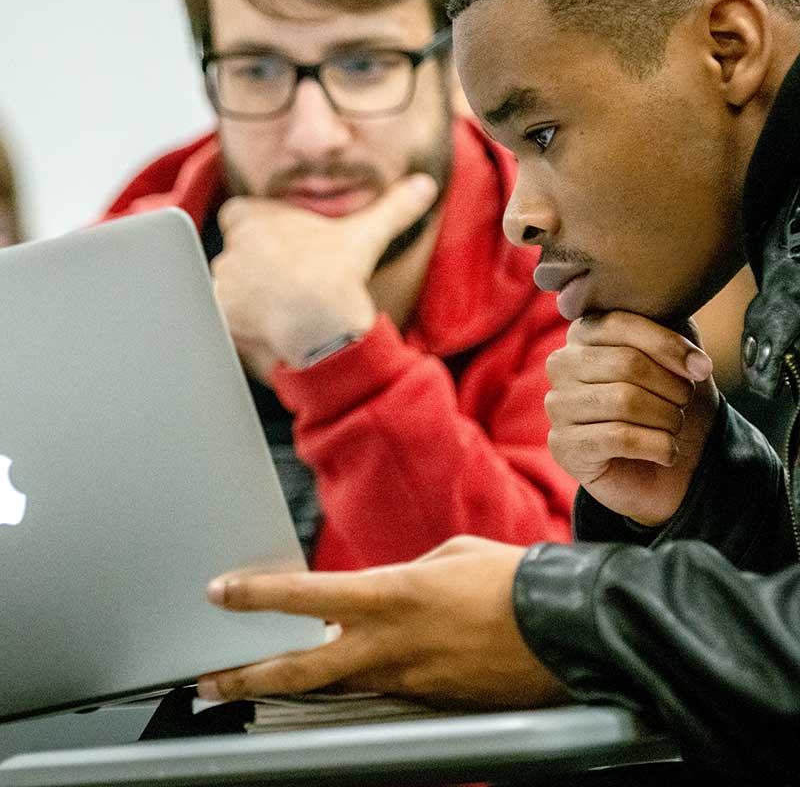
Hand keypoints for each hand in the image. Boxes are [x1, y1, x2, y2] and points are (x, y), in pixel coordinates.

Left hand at [196, 536, 568, 707]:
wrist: (562, 628)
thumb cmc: (507, 578)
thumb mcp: (447, 555)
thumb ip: (399, 576)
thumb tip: (375, 597)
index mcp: (391, 593)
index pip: (305, 597)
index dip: (256, 595)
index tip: (220, 592)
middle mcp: (390, 643)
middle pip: (302, 671)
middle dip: (249, 678)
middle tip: (209, 683)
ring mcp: (407, 679)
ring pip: (337, 685)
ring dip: (299, 680)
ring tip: (262, 676)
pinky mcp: (427, 701)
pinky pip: (379, 689)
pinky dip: (358, 678)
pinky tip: (352, 666)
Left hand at [212, 173, 436, 369]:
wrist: (321, 323)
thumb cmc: (340, 275)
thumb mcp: (367, 233)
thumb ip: (393, 207)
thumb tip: (425, 185)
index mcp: (256, 217)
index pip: (238, 215)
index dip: (258, 230)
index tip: (281, 249)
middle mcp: (231, 245)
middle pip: (235, 253)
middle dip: (255, 267)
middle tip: (289, 284)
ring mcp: (223, 280)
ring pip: (229, 285)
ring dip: (247, 295)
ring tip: (281, 308)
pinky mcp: (219, 312)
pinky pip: (221, 315)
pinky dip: (239, 321)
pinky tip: (267, 326)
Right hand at [545, 312, 718, 525]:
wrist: (668, 467)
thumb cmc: (668, 403)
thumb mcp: (675, 355)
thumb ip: (673, 324)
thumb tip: (682, 326)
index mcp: (583, 334)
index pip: (621, 323)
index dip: (668, 345)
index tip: (702, 368)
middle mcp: (560, 364)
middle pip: (626, 364)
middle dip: (672, 388)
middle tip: (685, 405)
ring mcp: (557, 406)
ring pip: (623, 401)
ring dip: (667, 419)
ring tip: (675, 428)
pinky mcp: (562, 446)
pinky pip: (618, 438)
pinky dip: (657, 446)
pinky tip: (667, 452)